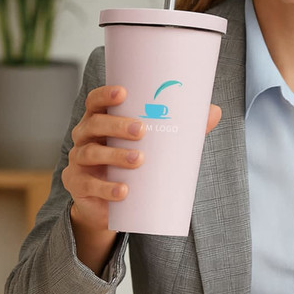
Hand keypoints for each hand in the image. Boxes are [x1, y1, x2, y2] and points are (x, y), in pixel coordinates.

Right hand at [62, 85, 220, 272]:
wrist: (108, 202)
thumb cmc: (132, 162)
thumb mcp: (154, 144)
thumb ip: (182, 128)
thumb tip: (214, 111)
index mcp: (100, 120)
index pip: (95, 101)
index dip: (105, 94)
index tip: (124, 92)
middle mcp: (85, 137)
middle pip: (94, 124)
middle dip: (117, 125)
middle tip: (142, 130)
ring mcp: (78, 162)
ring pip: (92, 153)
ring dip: (116, 155)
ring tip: (139, 160)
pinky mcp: (78, 186)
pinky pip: (89, 186)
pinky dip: (106, 189)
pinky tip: (123, 191)